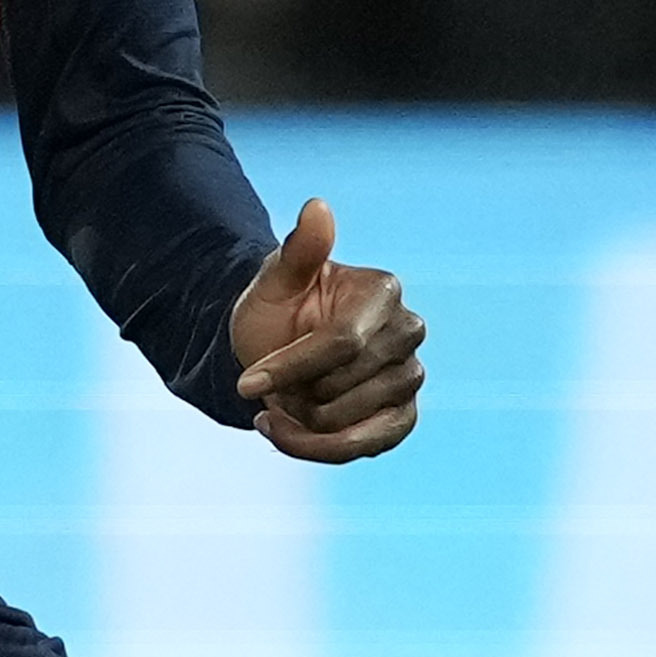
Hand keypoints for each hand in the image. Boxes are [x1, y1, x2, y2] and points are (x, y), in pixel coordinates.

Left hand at [230, 195, 428, 462]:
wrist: (280, 347)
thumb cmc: (278, 309)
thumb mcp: (275, 280)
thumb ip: (298, 250)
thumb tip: (317, 208)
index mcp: (383, 291)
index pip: (342, 342)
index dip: (290, 368)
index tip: (245, 383)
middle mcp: (408, 332)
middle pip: (340, 388)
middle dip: (293, 391)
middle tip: (275, 375)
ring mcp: (410, 377)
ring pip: (345, 422)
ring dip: (300, 418)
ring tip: (287, 395)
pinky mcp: (403, 417)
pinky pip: (366, 448)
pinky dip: (317, 448)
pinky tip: (284, 431)